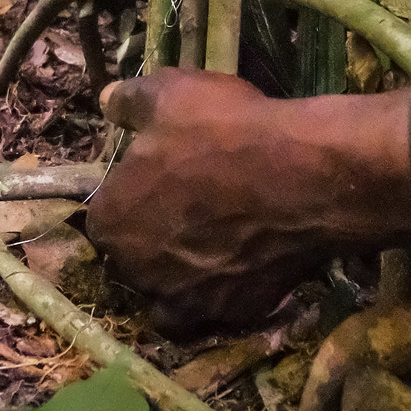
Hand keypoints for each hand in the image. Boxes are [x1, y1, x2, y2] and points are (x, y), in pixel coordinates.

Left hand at [88, 71, 410, 332]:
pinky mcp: (233, 315)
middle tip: (191, 213)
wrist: (305, 176)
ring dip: (181, 282)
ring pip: (169, 300)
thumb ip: (130, 102)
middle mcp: (137, 272)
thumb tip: (106, 101)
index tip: (158, 182)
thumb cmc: (227, 132)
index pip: (105, 218)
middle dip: (154, 243)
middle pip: (135, 262)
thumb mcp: (172, 96)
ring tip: (210, 253)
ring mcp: (186, 300)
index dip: (132, 199)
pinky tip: (243, 269)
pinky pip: (217, 314)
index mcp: (111, 223)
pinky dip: (223, 297)